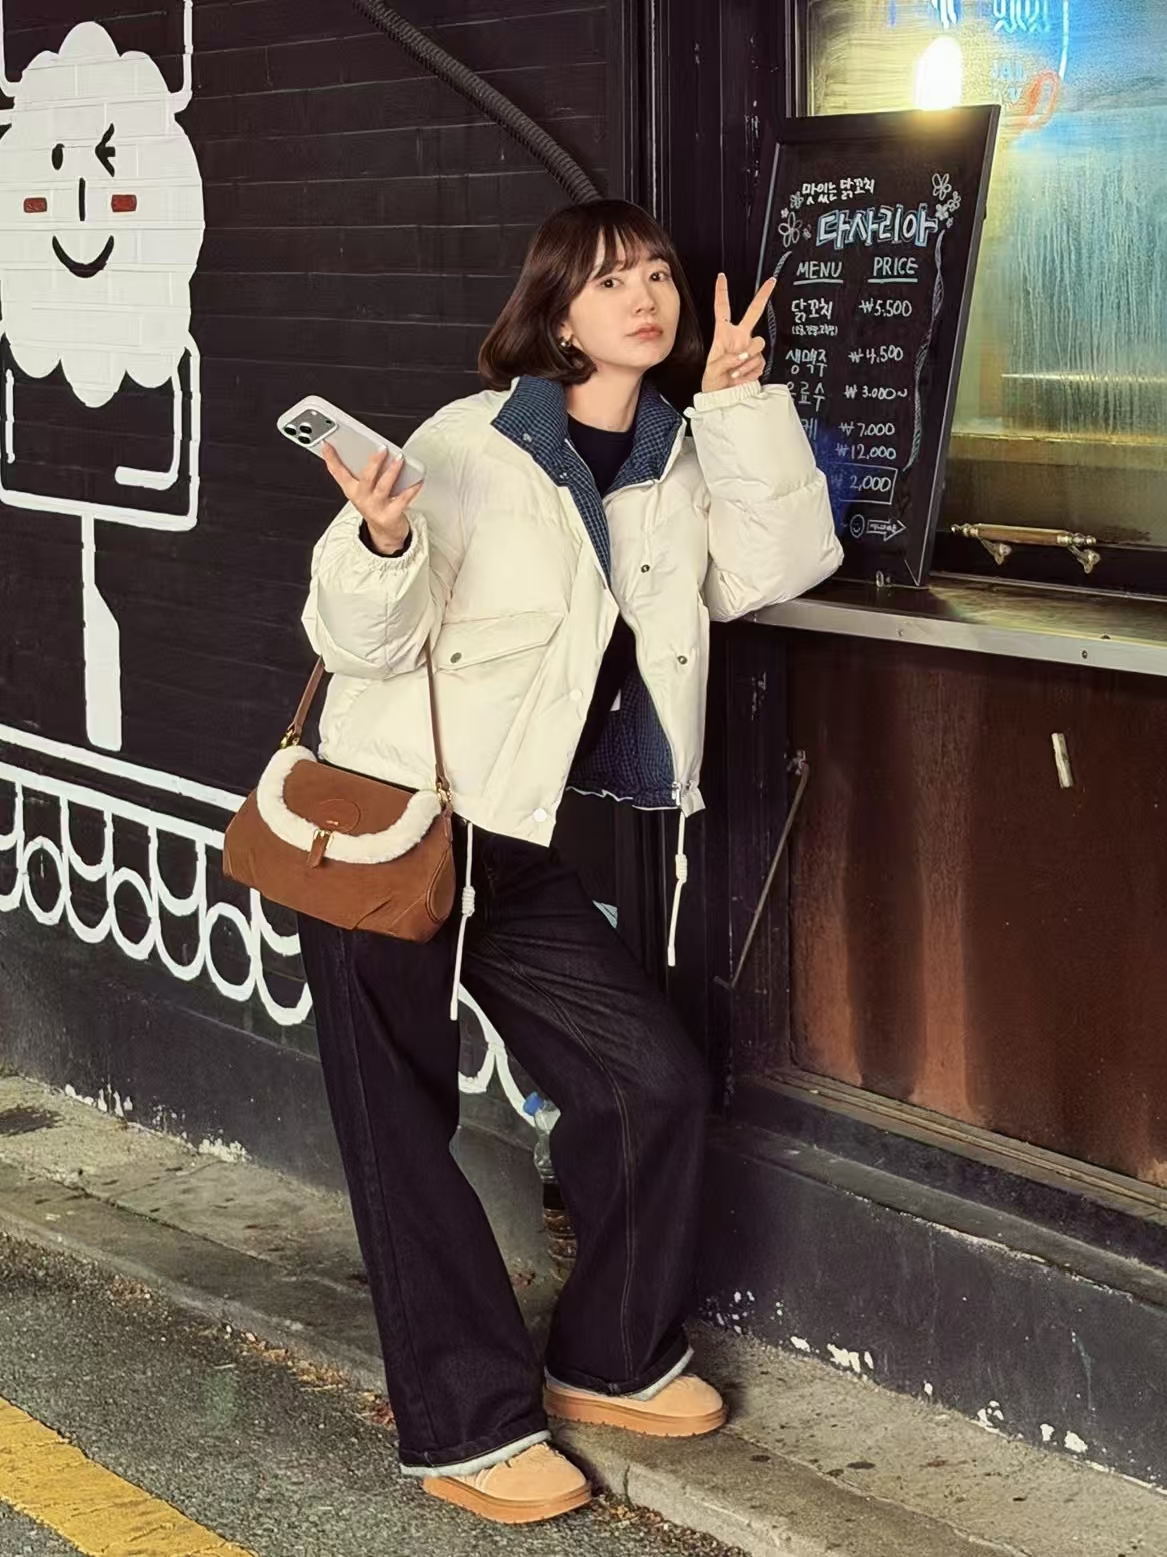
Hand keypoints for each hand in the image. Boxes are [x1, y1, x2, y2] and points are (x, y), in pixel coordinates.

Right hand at [320, 442, 421, 555]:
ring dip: (393, 471)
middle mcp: (362, 498)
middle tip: (382, 449)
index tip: (327, 443)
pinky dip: (411, 489)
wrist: (385, 532)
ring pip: (384, 487)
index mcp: (352, 490)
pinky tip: (417, 480)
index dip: (330, 457)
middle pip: (366, 478)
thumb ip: (360, 471)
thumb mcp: (361, 490)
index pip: (338, 472)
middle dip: (374, 462)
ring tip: (400, 459)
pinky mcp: (390, 515)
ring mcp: (376, 507)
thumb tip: (369, 448)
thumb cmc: (375, 505)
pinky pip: (403, 499)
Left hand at [700, 273, 775, 393]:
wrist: (724, 397)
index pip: (722, 309)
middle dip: (763, 296)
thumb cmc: (714, 382)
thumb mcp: (712, 369)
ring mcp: (749, 348)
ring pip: (759, 343)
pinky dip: (750, 371)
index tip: (721, 277)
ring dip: (748, 358)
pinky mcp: (757, 361)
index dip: (721, 292)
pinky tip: (741, 376)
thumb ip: (727, 359)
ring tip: (735, 371)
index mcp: (723, 334)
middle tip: (771, 282)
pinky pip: (759, 361)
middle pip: (754, 312)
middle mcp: (739, 337)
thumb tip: (742, 355)